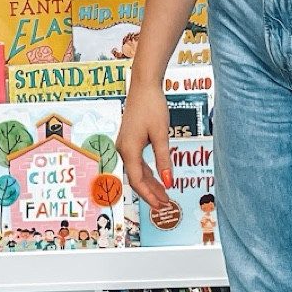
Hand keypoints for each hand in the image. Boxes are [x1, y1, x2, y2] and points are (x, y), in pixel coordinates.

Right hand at [118, 81, 174, 210]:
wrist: (144, 86)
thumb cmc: (152, 106)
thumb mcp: (162, 134)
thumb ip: (164, 160)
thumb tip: (168, 182)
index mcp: (129, 150)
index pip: (138, 181)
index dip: (149, 196)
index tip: (162, 205)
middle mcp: (123, 149)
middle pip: (136, 179)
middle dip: (150, 193)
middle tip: (165, 205)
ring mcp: (124, 145)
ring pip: (137, 171)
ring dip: (150, 184)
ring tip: (164, 195)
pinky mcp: (129, 141)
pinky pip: (137, 162)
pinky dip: (147, 173)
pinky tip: (158, 178)